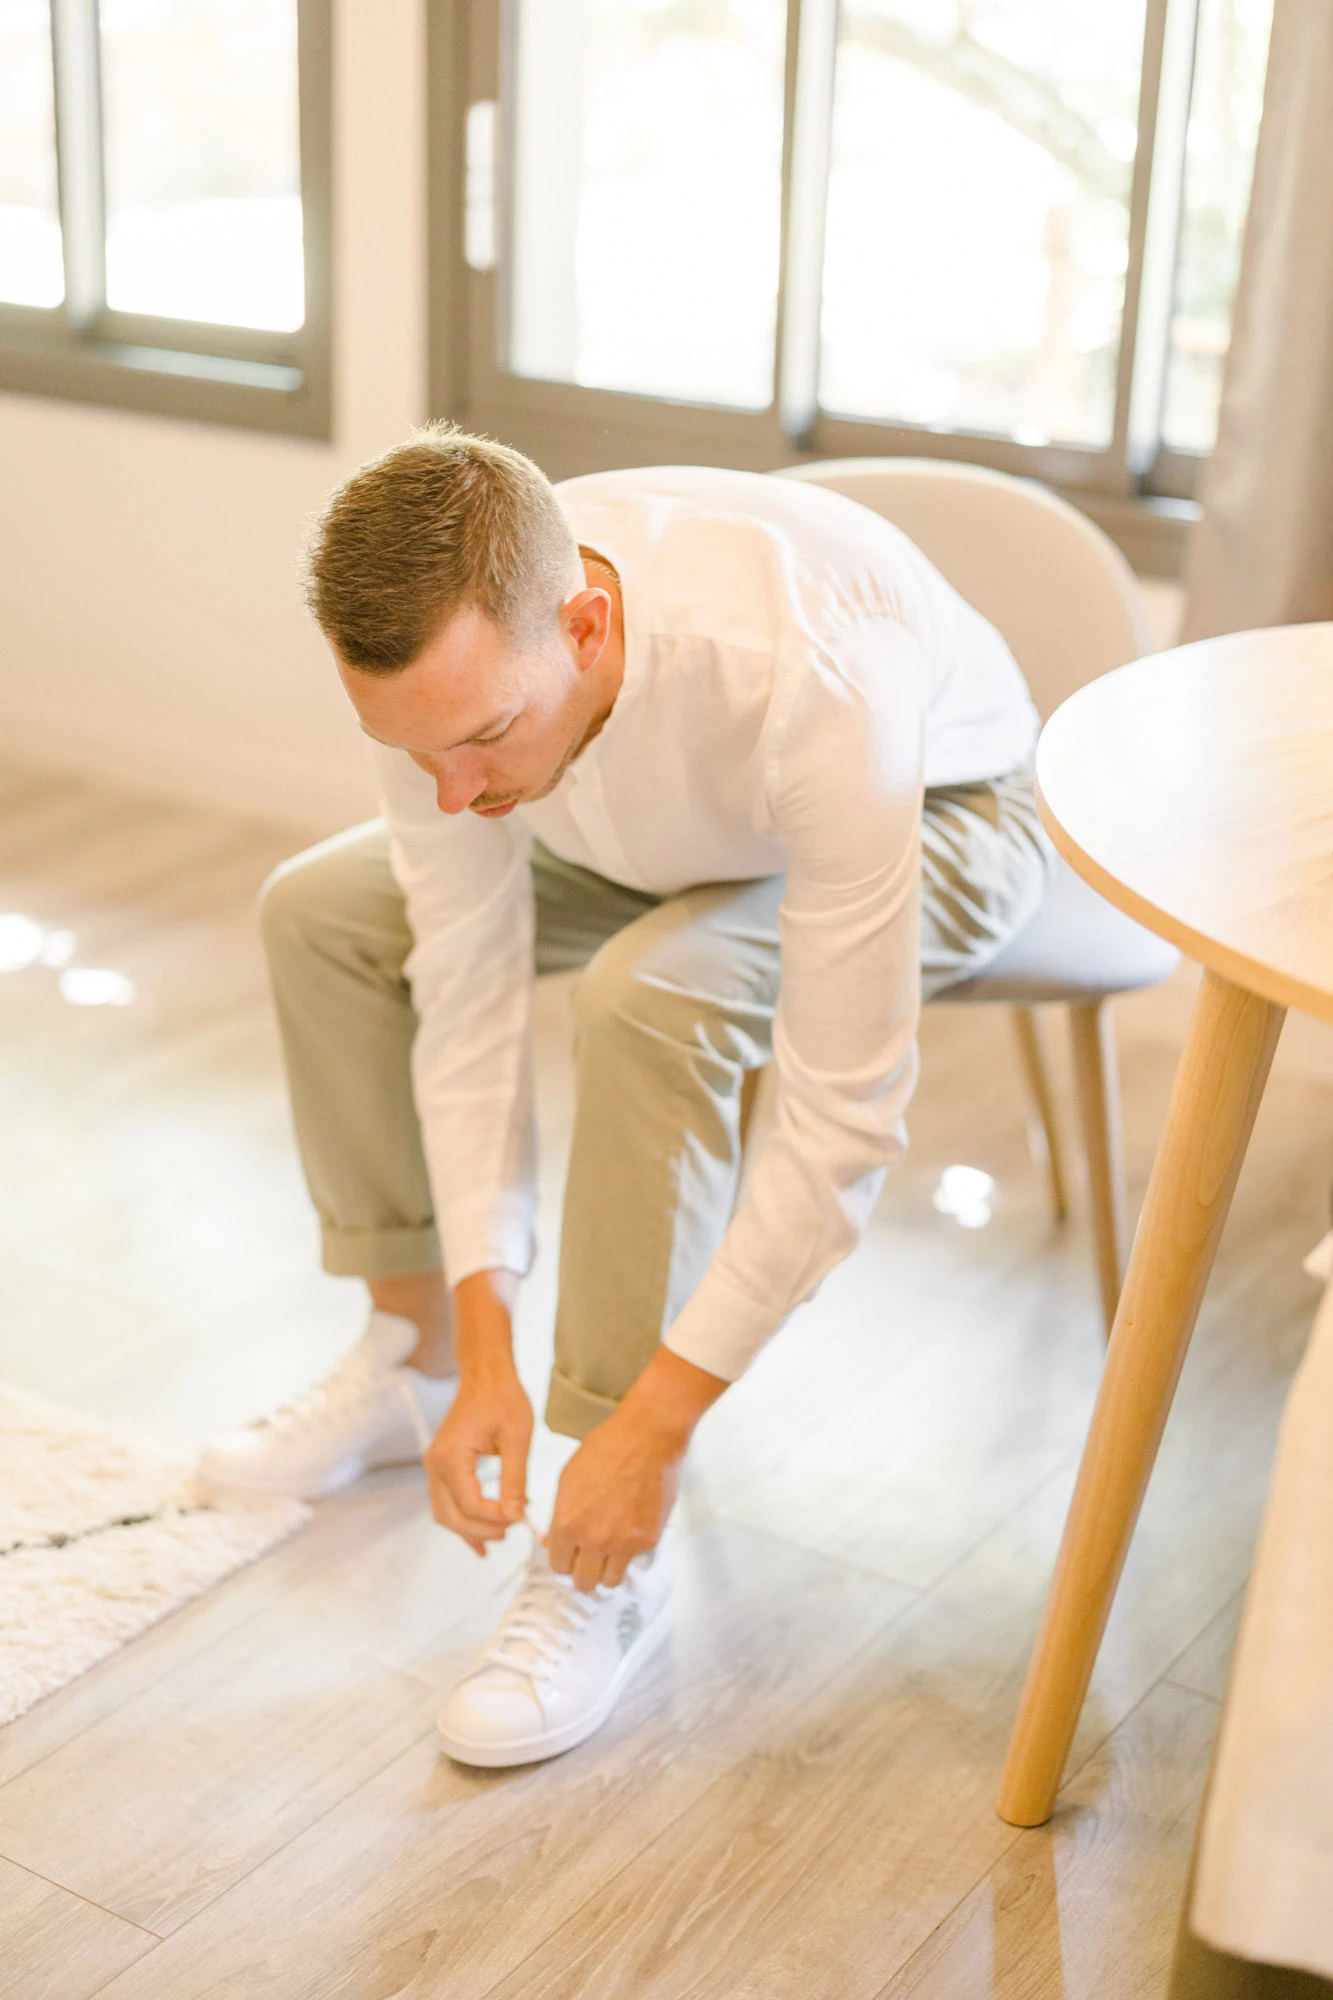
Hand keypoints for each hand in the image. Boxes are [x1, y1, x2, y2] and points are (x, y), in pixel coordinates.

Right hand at [424, 1269, 529, 1556]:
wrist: (486, 1375)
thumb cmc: (502, 1398)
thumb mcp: (517, 1438)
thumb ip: (515, 1479)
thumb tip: (516, 1515)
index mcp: (451, 1457)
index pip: (470, 1504)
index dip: (496, 1518)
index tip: (522, 1518)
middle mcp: (435, 1464)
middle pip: (452, 1516)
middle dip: (482, 1530)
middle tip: (513, 1531)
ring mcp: (435, 1466)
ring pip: (445, 1514)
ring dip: (470, 1530)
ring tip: (501, 1536)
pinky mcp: (442, 1466)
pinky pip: (446, 1503)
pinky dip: (462, 1521)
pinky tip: (480, 1539)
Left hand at [546, 1347, 728, 1591]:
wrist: (646, 1437)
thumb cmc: (605, 1450)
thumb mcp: (568, 1479)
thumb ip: (559, 1515)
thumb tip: (553, 1543)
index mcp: (567, 1523)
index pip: (558, 1565)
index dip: (564, 1559)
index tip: (571, 1554)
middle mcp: (593, 1539)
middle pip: (583, 1582)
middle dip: (584, 1571)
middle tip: (590, 1558)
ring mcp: (623, 1543)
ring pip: (610, 1582)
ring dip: (608, 1570)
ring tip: (612, 1552)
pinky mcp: (648, 1540)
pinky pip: (636, 1564)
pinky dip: (633, 1554)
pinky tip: (632, 1532)